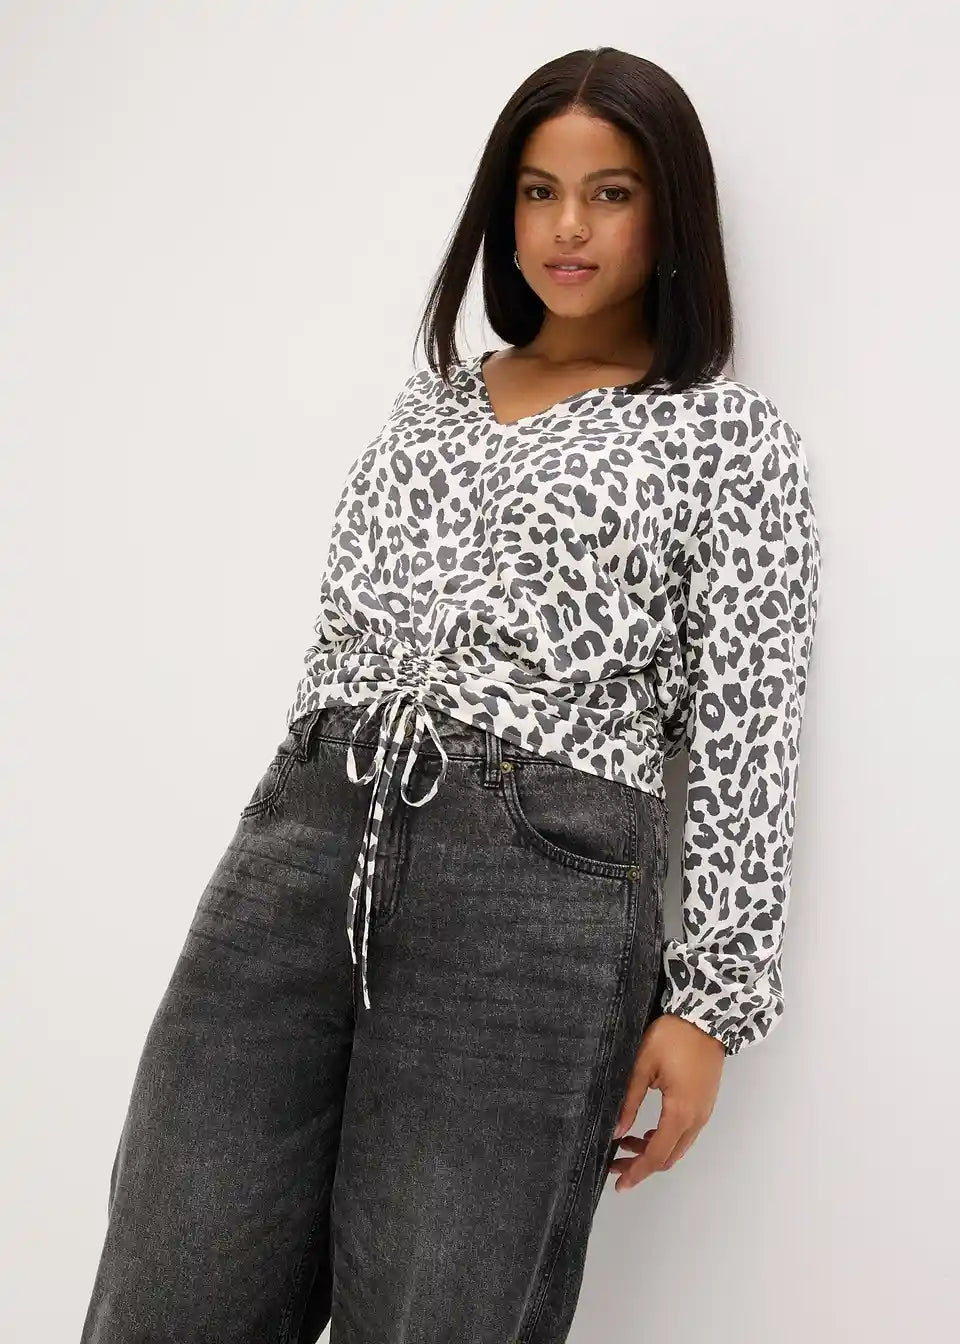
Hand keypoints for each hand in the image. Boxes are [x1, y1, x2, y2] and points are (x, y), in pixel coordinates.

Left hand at [608, 1013, 725, 1191]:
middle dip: (641, 1165)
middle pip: (669, 1157)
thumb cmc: (671, 1037)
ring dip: (653, 1151)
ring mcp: (704, 1112)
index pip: (656, 1155)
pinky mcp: (705, 1104)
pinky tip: (647, 1131)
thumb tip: (616, 1133)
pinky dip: (665, 1139)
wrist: (707, 1017)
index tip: (619, 1184)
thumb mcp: (643, 1065)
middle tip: (615, 1163)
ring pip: (678, 1146)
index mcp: (680, 1112)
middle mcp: (696, 1119)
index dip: (637, 1172)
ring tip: (625, 1144)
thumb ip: (629, 1101)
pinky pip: (685, 1133)